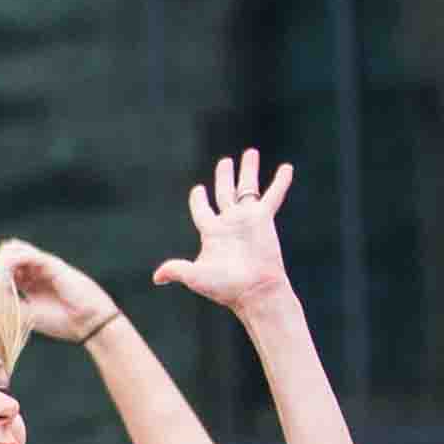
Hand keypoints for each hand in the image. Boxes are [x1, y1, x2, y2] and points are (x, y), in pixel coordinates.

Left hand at [0, 239, 120, 344]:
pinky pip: (25, 254)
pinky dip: (10, 263)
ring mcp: (41, 264)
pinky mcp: (50, 263)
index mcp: (27, 281)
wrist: (88, 323)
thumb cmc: (61, 321)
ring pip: (11, 248)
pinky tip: (5, 278)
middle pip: (2, 254)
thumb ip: (6, 305)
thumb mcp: (26, 315)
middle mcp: (32, 269)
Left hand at [151, 150, 298, 316]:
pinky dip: (280, 182)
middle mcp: (229, 223)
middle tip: (225, 161)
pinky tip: (286, 167)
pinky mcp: (264, 219)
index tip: (198, 189)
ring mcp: (247, 220)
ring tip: (250, 153)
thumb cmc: (225, 286)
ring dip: (248, 171)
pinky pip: (273, 195)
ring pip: (247, 188)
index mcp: (212, 233)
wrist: (254, 291)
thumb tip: (156, 277)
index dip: (199, 200)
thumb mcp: (196, 276)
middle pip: (224, 193)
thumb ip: (176, 269)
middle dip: (224, 177)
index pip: (202, 211)